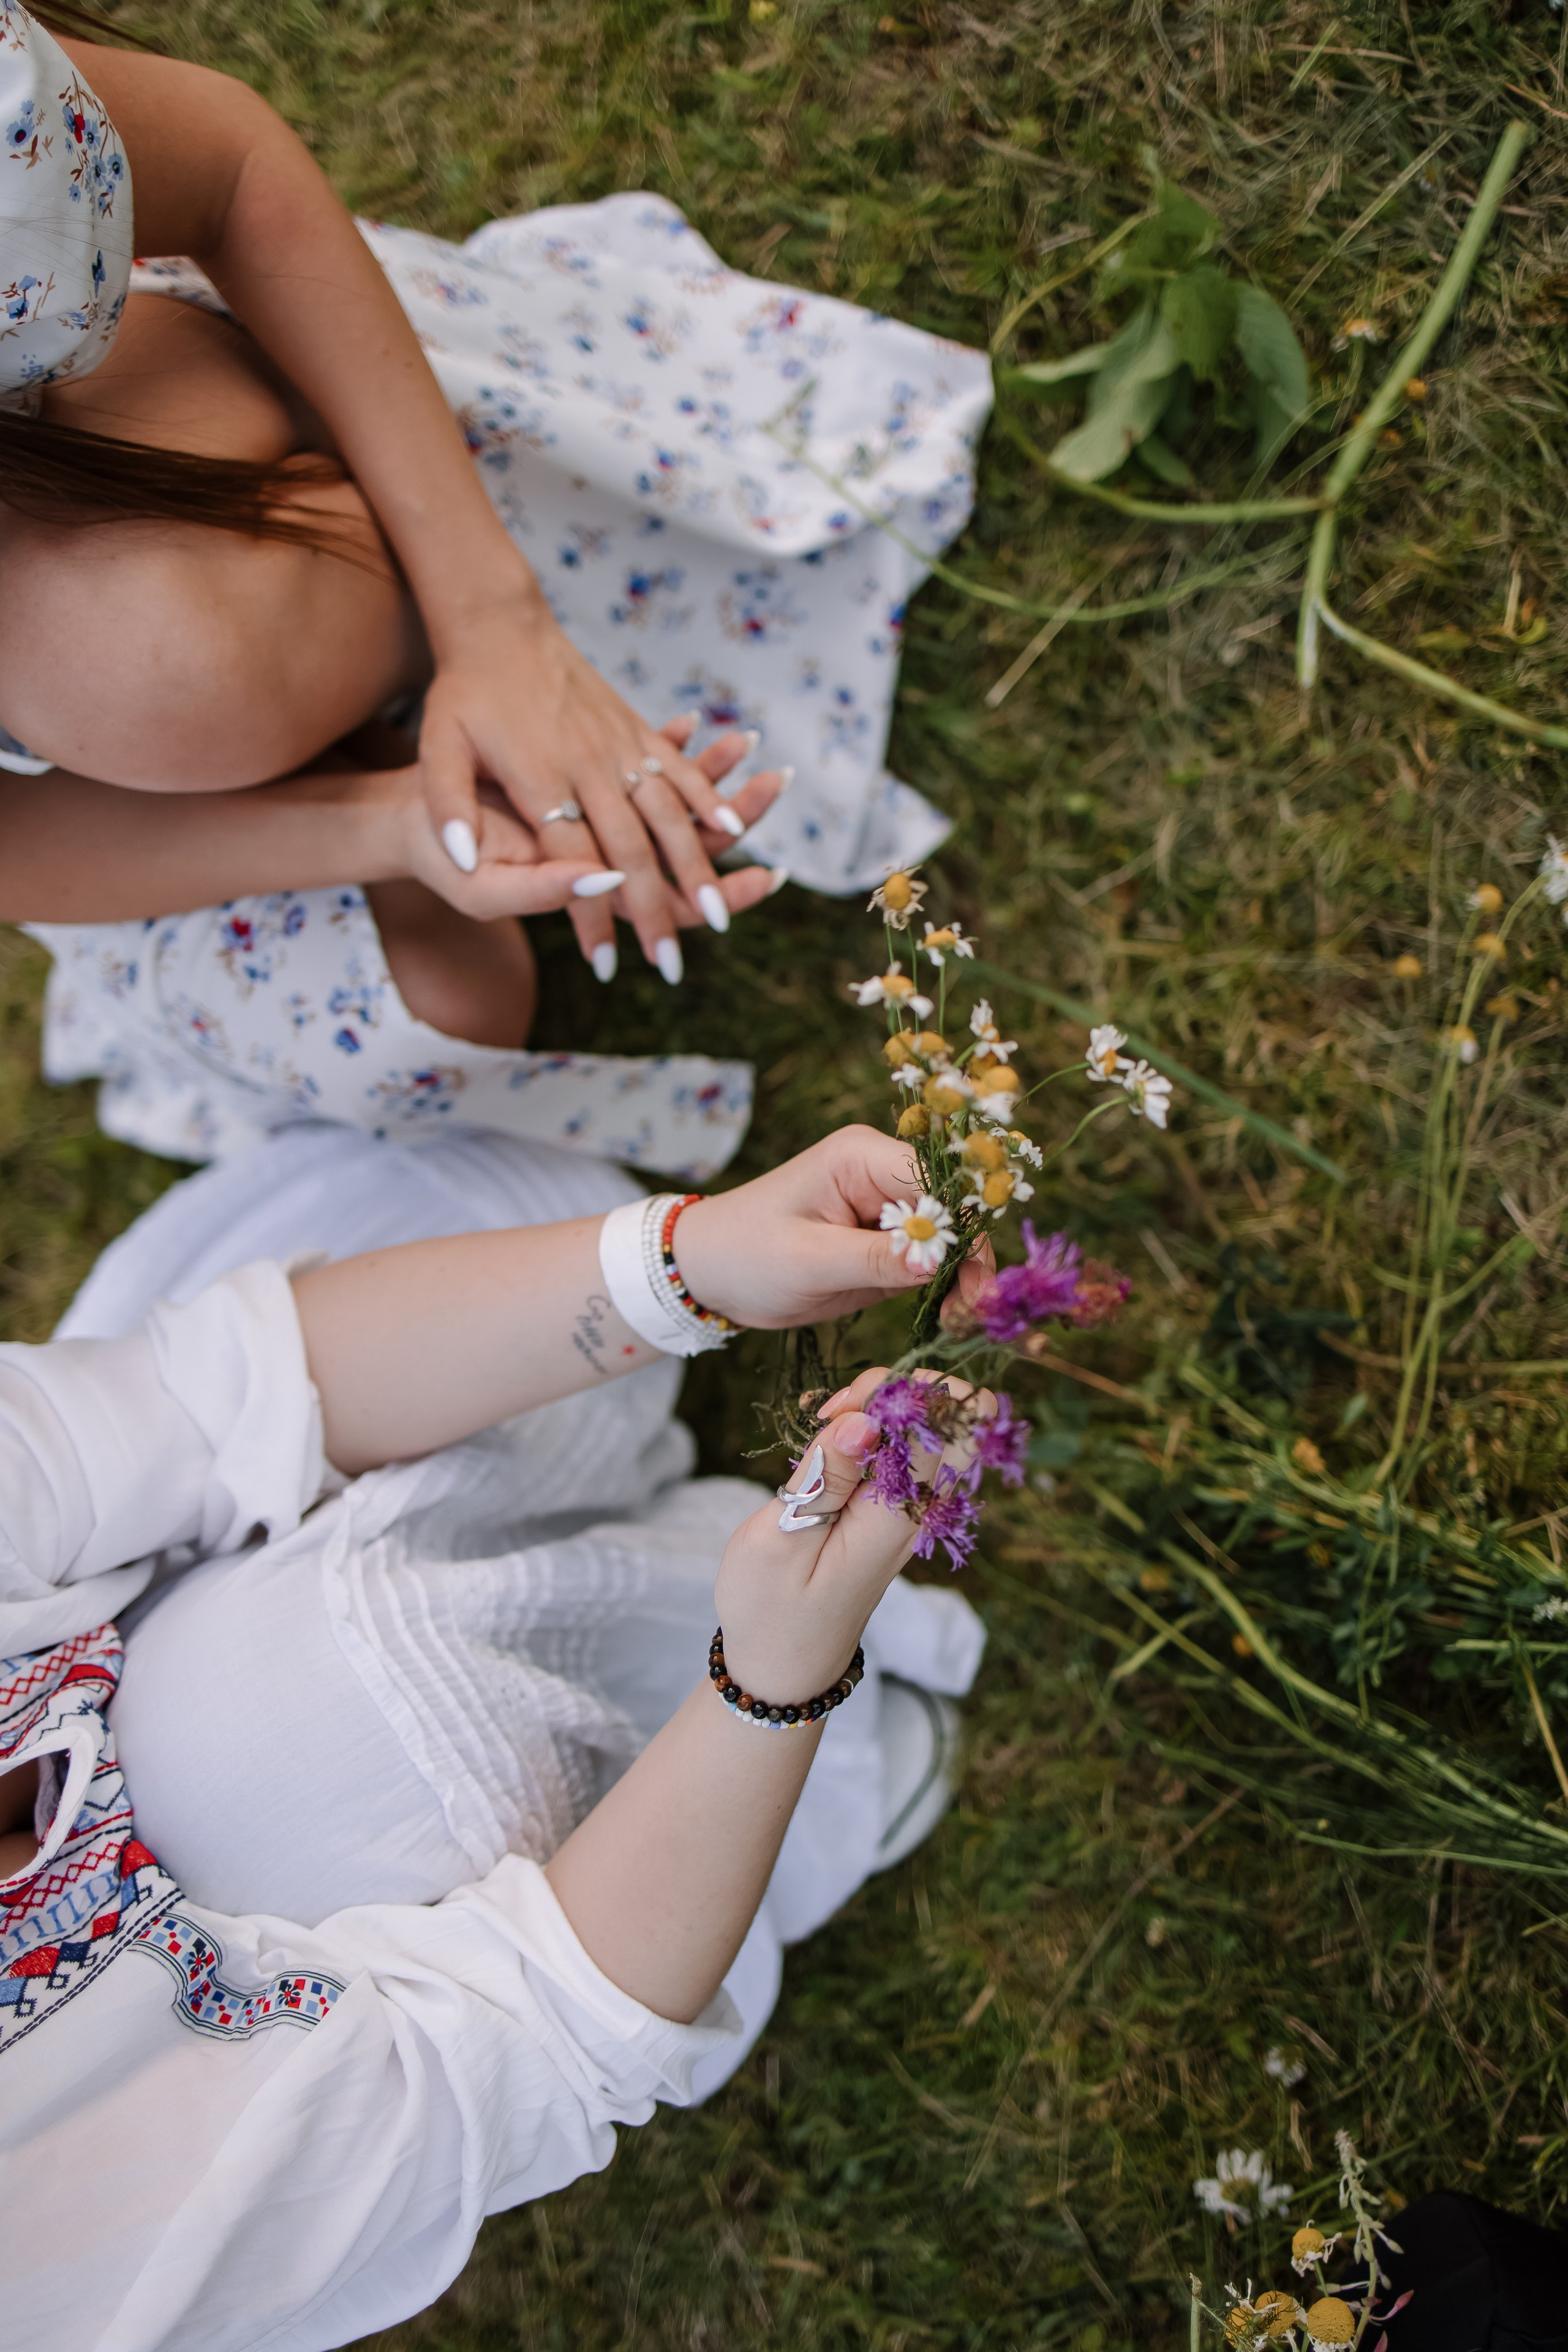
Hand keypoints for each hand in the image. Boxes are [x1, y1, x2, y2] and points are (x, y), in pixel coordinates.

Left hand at [418, 597, 784, 976]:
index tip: (604, 966)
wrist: (501, 624)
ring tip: (720, 915)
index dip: (588, 917)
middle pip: (630, 850)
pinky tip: (734, 833)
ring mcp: (617, 745)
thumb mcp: (435, 745)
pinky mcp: (634, 730)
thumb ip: (447, 803)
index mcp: (540, 778)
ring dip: (696, 868)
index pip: (571, 862)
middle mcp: (588, 764)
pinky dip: (711, 801)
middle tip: (671, 965)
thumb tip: (458, 856)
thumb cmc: (464, 692)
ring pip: (668, 816)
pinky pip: (680, 770)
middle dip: (654, 912)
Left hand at [674, 1127, 1002, 1331]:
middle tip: (974, 1312)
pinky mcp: (887, 1240)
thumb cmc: (745, 1254)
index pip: (938, 1179)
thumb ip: (876, 1259)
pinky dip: (946, 1286)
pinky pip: (933, 1258)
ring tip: (964, 1320)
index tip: (972, 1280)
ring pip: (952, 1236)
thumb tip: (940, 1261)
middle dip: (970, 1257)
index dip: (962, 1226)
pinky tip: (950, 1315)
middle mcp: (883, 1172)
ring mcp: (888, 1207)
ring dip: (964, 1276)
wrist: (710, 1273)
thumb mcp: (808, 1261)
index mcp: (862, 1155)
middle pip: (955, 1207)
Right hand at [716, 1369, 992, 1700]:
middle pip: (958, 1410)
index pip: (946, 1420)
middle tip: (836, 1414)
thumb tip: (866, 1420)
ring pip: (935, 1421)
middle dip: (899, 1388)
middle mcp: (922, 1506)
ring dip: (883, 1405)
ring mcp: (917, 1506)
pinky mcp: (902, 1506)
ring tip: (826, 1431)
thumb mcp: (777, 1542)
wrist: (787, 1663)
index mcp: (898, 1514)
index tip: (836, 1416)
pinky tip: (834, 1446)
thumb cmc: (770, 1607)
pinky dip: (877, 1427)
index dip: (893, 1393)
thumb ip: (825, 1476)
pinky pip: (913, 1444)